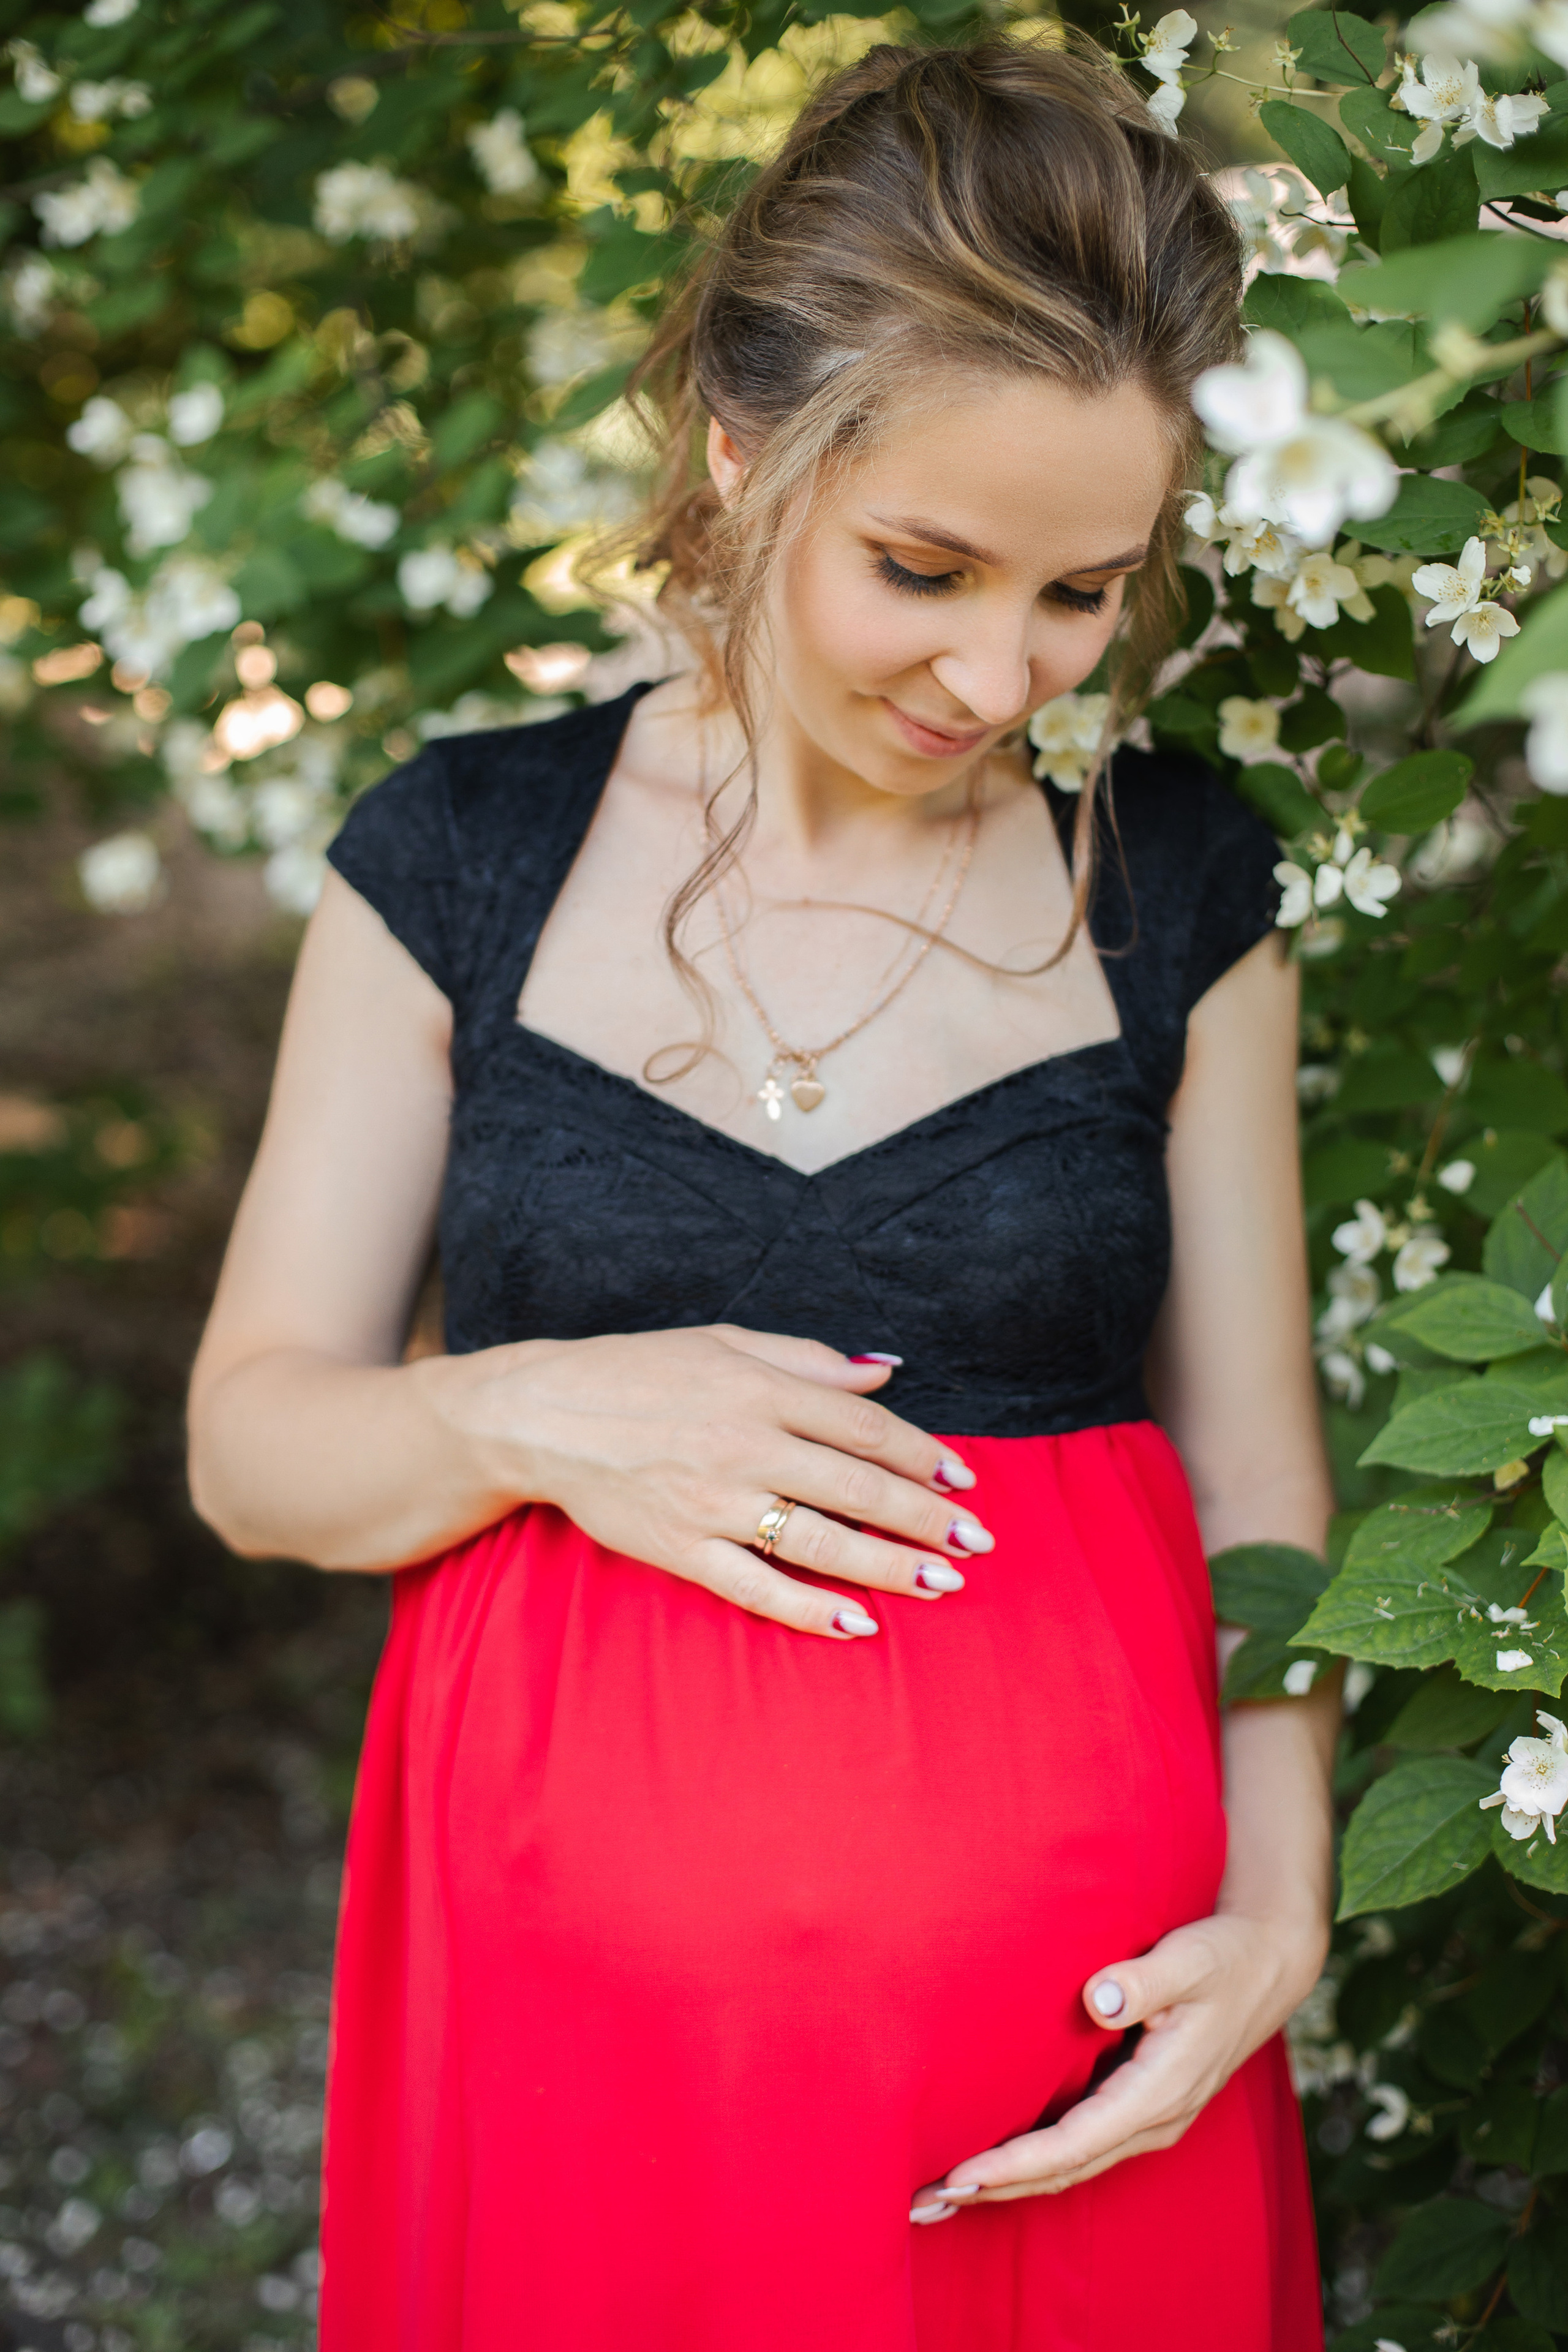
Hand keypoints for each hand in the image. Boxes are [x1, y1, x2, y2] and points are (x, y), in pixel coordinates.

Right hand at [441, 1323, 990, 1639]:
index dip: (921, 1455)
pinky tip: (855, 1623)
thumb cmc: (641, 1371)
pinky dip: (807, 1609)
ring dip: (886, 1566)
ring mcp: (711, 1502)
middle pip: (854, 1486)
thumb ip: (808, 1359)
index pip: (862, 1426)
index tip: (964, 1479)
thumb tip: (885, 1371)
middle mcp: (742, 1444)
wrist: (545, 1415)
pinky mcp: (680, 1547)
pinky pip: (754, 1586)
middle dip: (923, 1518)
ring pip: (817, 1540)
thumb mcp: (725, 1341)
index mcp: (758, 1387)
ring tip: (940, 1584)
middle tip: (977, 1543)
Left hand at [909, 1907, 1325, 2221]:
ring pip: (1072, 2165)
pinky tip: (997, 2162)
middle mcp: (1154, 2118)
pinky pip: (1082, 2146)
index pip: (1075, 2143)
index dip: (1016, 2165)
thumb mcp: (1190, 1959)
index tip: (962, 2177)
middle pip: (1065, 2170)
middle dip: (997, 2189)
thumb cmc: (1225, 1956)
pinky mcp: (1142, 2106)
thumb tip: (1098, 1999)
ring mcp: (1150, 2118)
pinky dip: (1036, 2162)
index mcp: (1161, 2091)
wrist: (1269, 1964)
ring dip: (1011, 2182)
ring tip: (944, 2194)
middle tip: (926, 2202)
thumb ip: (1144, 1980)